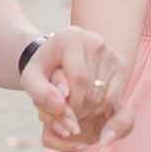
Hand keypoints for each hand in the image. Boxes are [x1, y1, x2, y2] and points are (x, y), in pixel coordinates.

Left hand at [18, 26, 133, 150]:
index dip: (71, 103)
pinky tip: (87, 105)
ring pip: (105, 95)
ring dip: (89, 111)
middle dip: (79, 109)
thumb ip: (39, 93)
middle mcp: (94, 40)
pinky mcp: (120, 63)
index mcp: (71, 38)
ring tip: (75, 109)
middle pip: (92, 88)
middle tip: (67, 113)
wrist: (56, 55)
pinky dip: (101, 108)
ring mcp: (110, 51)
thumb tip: (59, 107)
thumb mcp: (30, 78)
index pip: (79, 79)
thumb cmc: (42, 68)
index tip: (61, 111)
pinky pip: (115, 96)